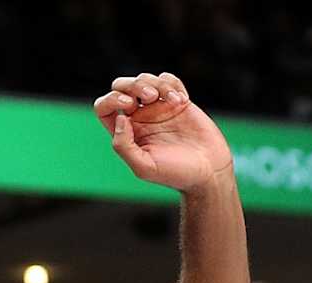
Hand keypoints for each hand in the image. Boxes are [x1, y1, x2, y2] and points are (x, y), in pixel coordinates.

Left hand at [93, 72, 231, 192]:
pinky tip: (181, 101)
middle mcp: (138, 118)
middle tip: (150, 97)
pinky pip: (168, 80)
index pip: (104, 108)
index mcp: (125, 132)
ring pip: (145, 79)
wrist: (208, 169)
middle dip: (133, 85)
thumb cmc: (175, 173)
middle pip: (121, 86)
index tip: (129, 105)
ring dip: (157, 84)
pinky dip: (172, 84)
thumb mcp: (144, 167)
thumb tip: (120, 118)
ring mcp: (157, 108)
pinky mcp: (177, 101)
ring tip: (174, 102)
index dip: (111, 99)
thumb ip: (124, 146)